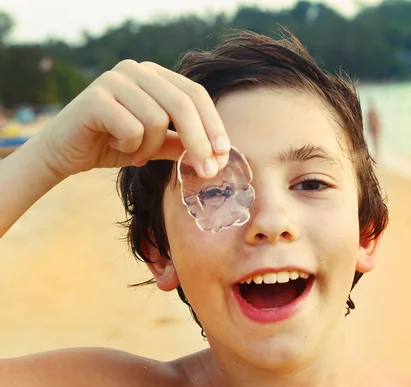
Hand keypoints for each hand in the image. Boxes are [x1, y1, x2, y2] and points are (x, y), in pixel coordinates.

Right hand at [36, 60, 229, 178]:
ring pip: (156, 120)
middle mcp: (136, 70)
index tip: (224, 154)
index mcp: (155, 75)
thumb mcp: (156, 144)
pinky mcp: (95, 97)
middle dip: (199, 141)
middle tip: (208, 171)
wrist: (64, 153)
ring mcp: (114, 79)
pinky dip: (129, 146)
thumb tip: (219, 155)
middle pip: (183, 103)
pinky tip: (113, 145)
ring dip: (149, 147)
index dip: (213, 124)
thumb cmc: (113, 144)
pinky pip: (132, 128)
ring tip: (133, 151)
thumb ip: (183, 143)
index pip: (195, 94)